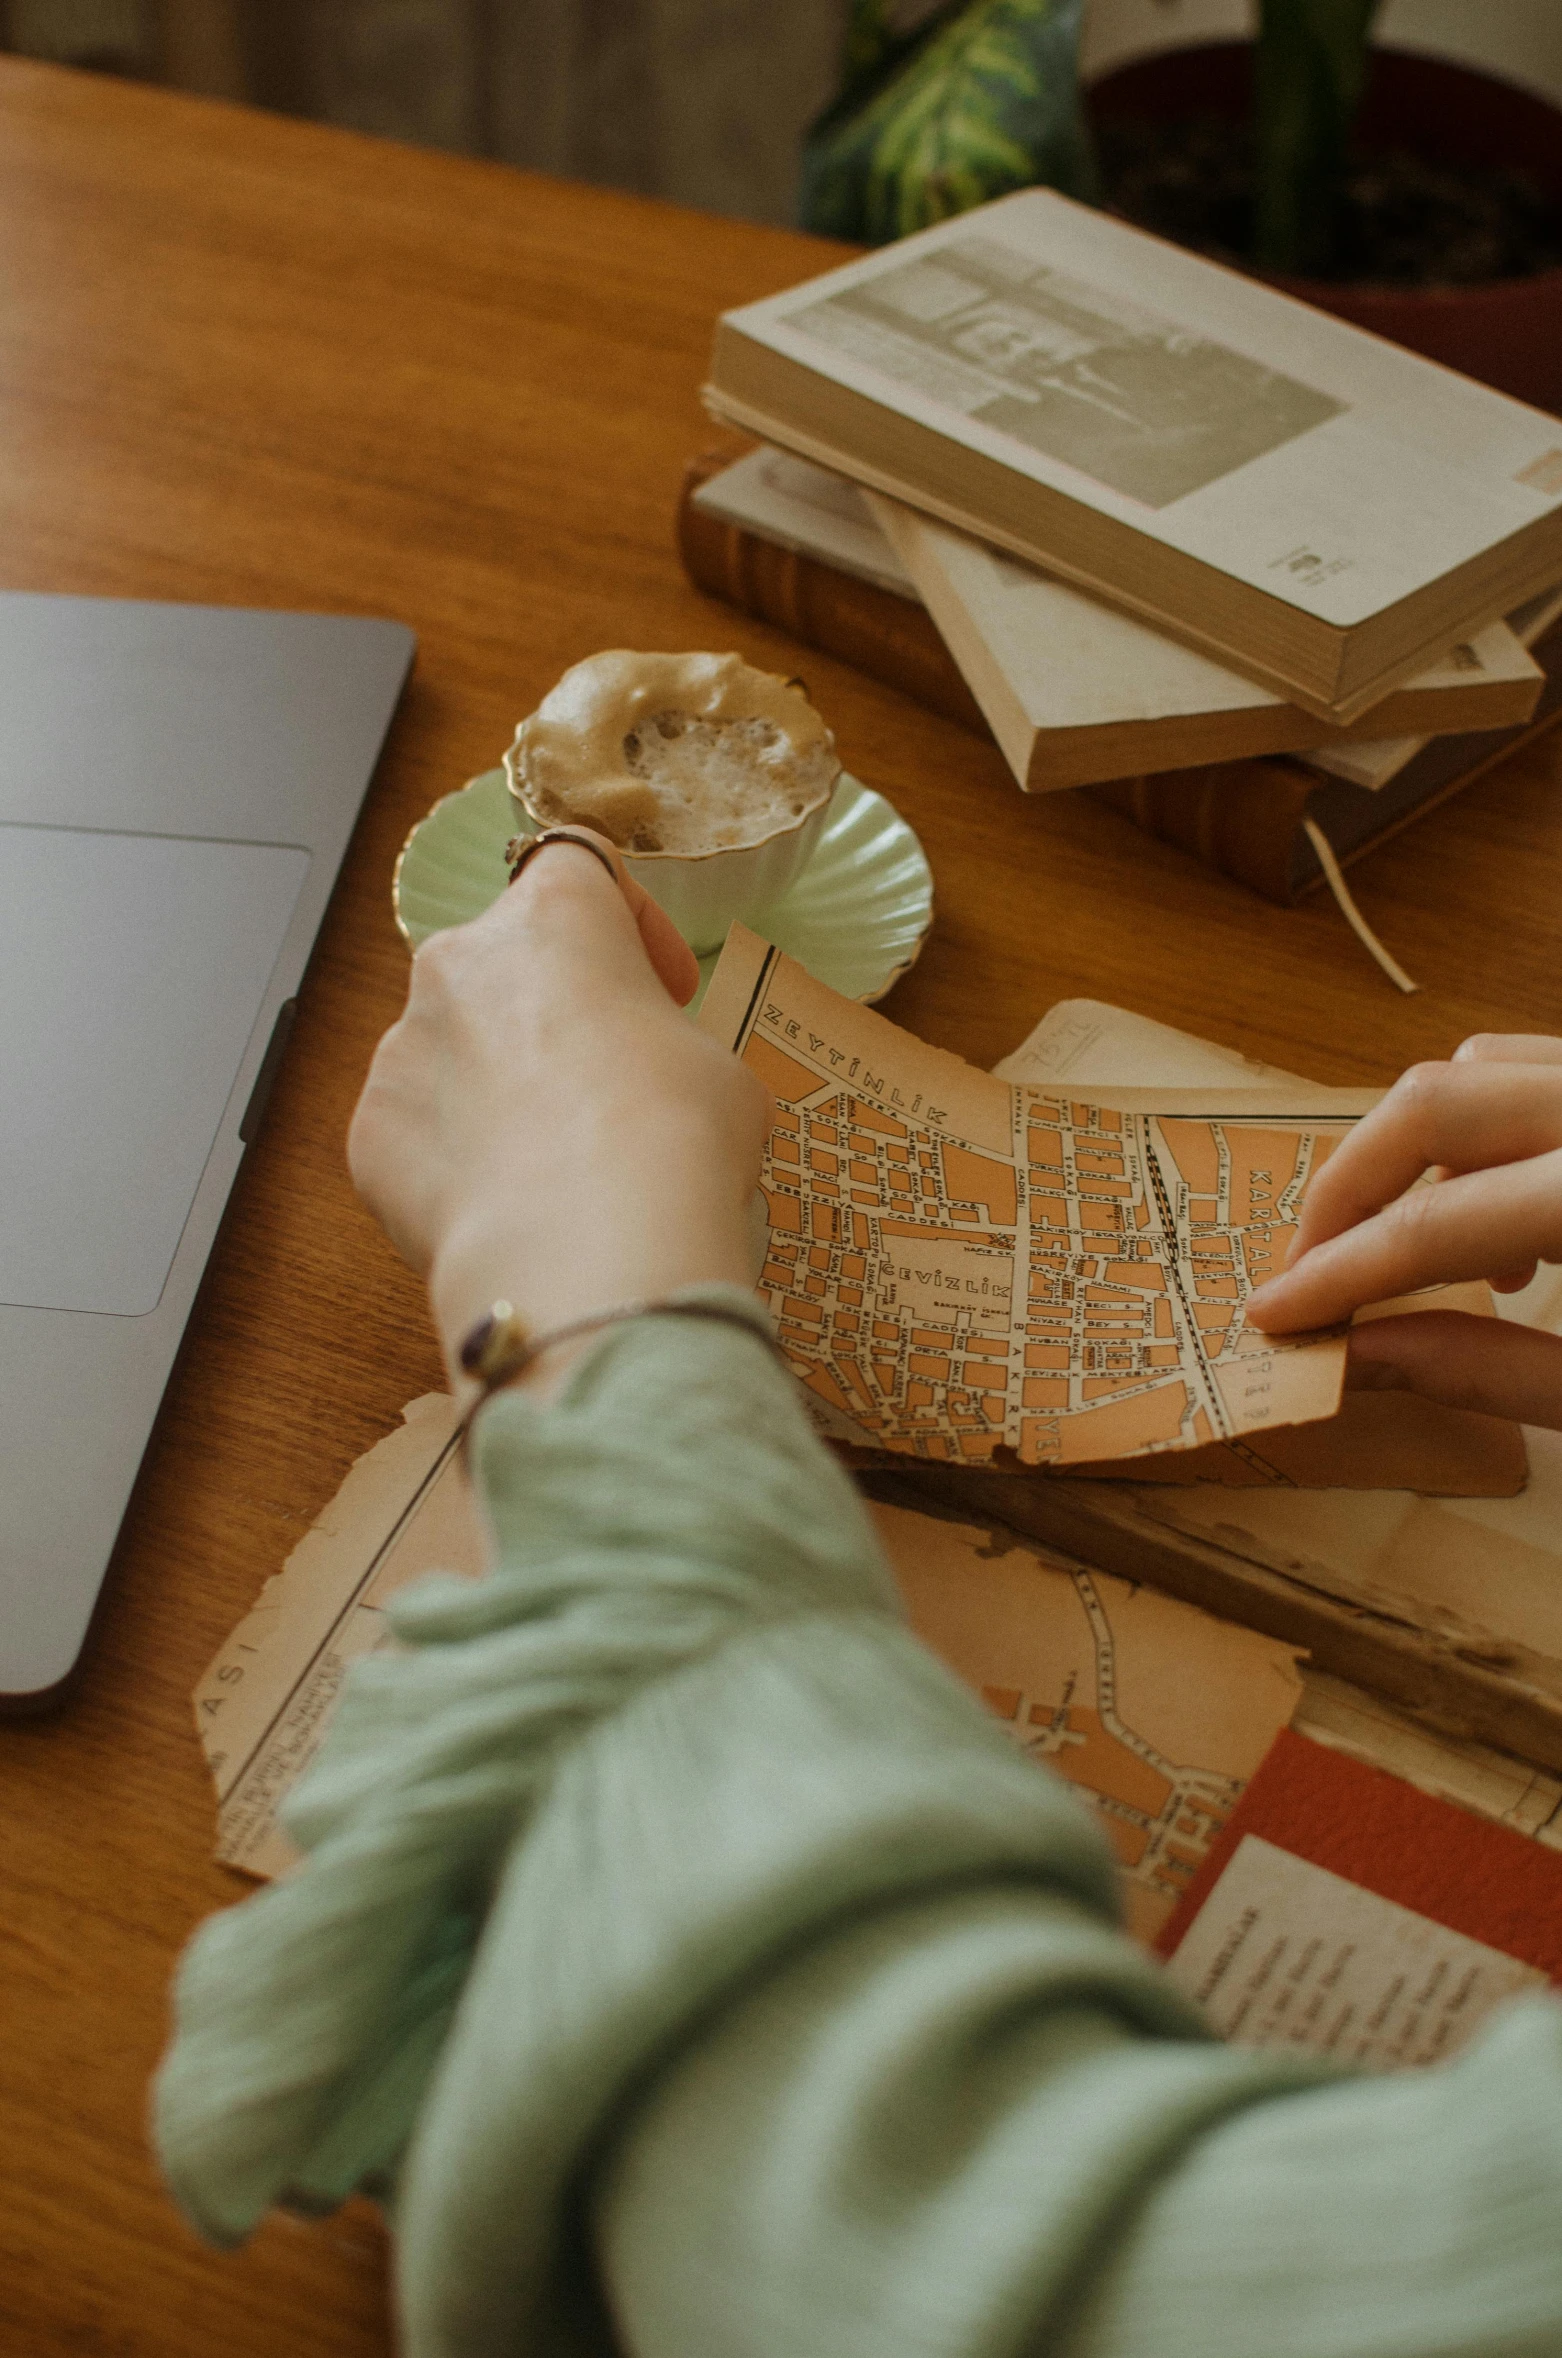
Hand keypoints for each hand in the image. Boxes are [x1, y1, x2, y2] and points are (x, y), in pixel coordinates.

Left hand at [347, 834, 771, 1384]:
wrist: (591, 1251)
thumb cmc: (672, 1139)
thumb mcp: (718, 1067)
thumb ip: (663, 1041)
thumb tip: (645, 1079)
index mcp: (552, 917)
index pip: (578, 866)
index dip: (629, 922)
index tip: (661, 983)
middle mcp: (459, 961)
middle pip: (506, 961)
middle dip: (555, 1012)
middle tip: (609, 1081)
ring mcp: (402, 1046)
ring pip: (454, 1049)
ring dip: (501, 1086)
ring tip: (558, 1163)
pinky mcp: (369, 1131)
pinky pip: (419, 1130)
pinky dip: (458, 1158)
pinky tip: (513, 1205)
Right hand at [1245, 1034, 1561, 1427]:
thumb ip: (1494, 1373)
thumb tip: (1357, 1357)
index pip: (1433, 1226)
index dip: (1338, 1276)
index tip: (1275, 1315)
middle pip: (1427, 1106)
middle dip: (1347, 1193)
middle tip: (1313, 1272)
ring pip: (1475, 1066)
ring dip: (1415, 1155)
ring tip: (1434, 1253)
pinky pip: (1528, 1065)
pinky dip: (1483, 1124)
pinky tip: (1506, 1212)